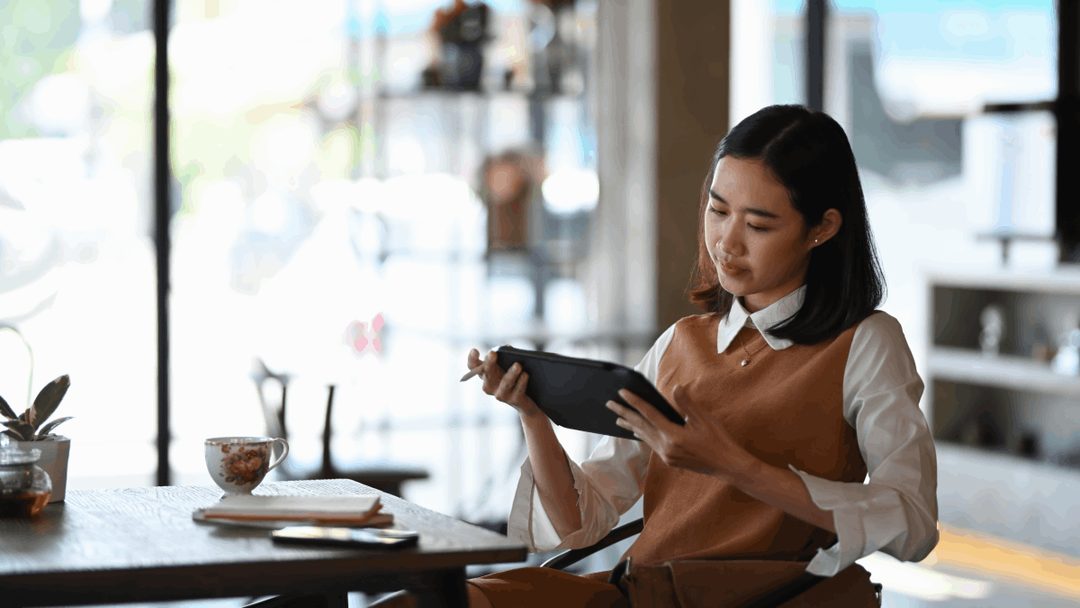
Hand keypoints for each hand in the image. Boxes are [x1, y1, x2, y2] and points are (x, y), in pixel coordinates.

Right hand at [466, 349, 541, 417]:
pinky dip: (522, 382)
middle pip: (487, 374)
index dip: (472, 359)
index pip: (474, 366)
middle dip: (489, 364)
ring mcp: (501, 394)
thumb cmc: (515, 376)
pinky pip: (518, 390)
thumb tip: (508, 349)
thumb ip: (506, 354)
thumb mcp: (509, 363)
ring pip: (505, 383)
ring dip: (511, 373)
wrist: (529, 399)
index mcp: (486, 373)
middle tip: (492, 353)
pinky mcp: (514, 401)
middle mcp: (489, 385)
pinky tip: (525, 374)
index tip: (474, 350)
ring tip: (518, 365)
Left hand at [606, 385, 750, 478]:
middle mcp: (666, 448)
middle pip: (641, 426)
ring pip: (644, 436)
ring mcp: (666, 456)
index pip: (649, 415)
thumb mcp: (704, 419)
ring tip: (617, 417)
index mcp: (674, 436)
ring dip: (630, 425)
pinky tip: (637, 431)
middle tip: (609, 403)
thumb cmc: (718, 440)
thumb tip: (675, 387)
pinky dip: (642, 435)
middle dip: (624, 413)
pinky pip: (651, 444)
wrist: (727, 465)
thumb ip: (687, 403)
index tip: (622, 392)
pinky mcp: (669, 460)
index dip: (635, 402)